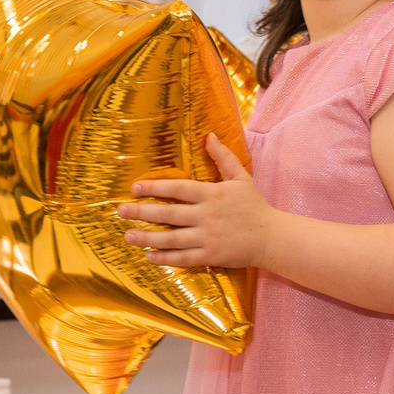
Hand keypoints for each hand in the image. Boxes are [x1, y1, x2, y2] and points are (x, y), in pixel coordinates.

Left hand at [117, 136, 275, 269]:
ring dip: (147, 237)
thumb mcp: (241, 177)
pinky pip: (184, 258)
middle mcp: (207, 216)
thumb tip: (209, 135)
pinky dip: (165, 258)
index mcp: (212, 195)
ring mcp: (208, 237)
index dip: (155, 188)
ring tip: (127, 236)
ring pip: (172, 239)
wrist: (272, 237)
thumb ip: (223, 157)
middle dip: (142, 212)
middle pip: (169, 215)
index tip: (135, 188)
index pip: (178, 190)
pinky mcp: (211, 255)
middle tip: (121, 211)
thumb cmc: (254, 206)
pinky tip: (149, 256)